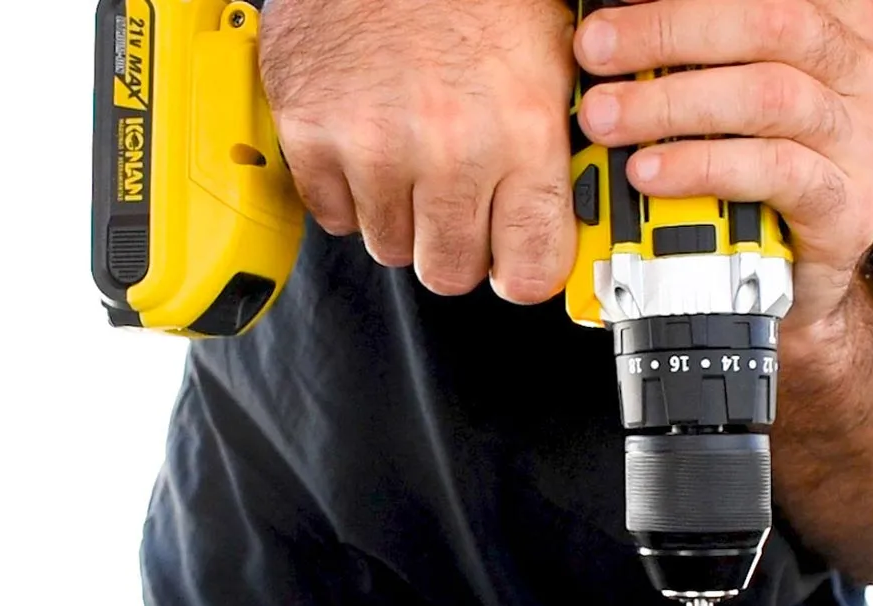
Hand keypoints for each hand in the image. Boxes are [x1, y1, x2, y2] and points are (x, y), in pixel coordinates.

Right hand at [258, 0, 576, 302]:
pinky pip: (333, 216)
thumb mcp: (551, 67)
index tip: (513, 264)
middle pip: (449, 272)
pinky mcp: (312, 134)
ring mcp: (373, 144)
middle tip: (456, 205)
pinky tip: (367, 144)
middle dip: (455, 248)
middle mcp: (449, 146)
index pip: (530, 270)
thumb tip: (560, 231)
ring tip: (410, 155)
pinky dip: (349, 192)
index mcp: (522, 132)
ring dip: (401, 216)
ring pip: (390, 246)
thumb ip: (552, 160)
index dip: (521, 272)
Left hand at [573, 0, 872, 331]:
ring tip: (606, 119)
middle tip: (594, 53)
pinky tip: (649, 172)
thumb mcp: (721, 109)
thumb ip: (692, 63)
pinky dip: (701, 168)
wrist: (786, 285)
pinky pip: (773, 172)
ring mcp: (863, 143)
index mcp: (837, 32)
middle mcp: (861, 78)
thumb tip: (610, 30)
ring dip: (672, 104)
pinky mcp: (849, 206)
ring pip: (769, 96)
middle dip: (669, 33)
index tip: (611, 6)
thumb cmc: (747, 189)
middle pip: (771, 24)